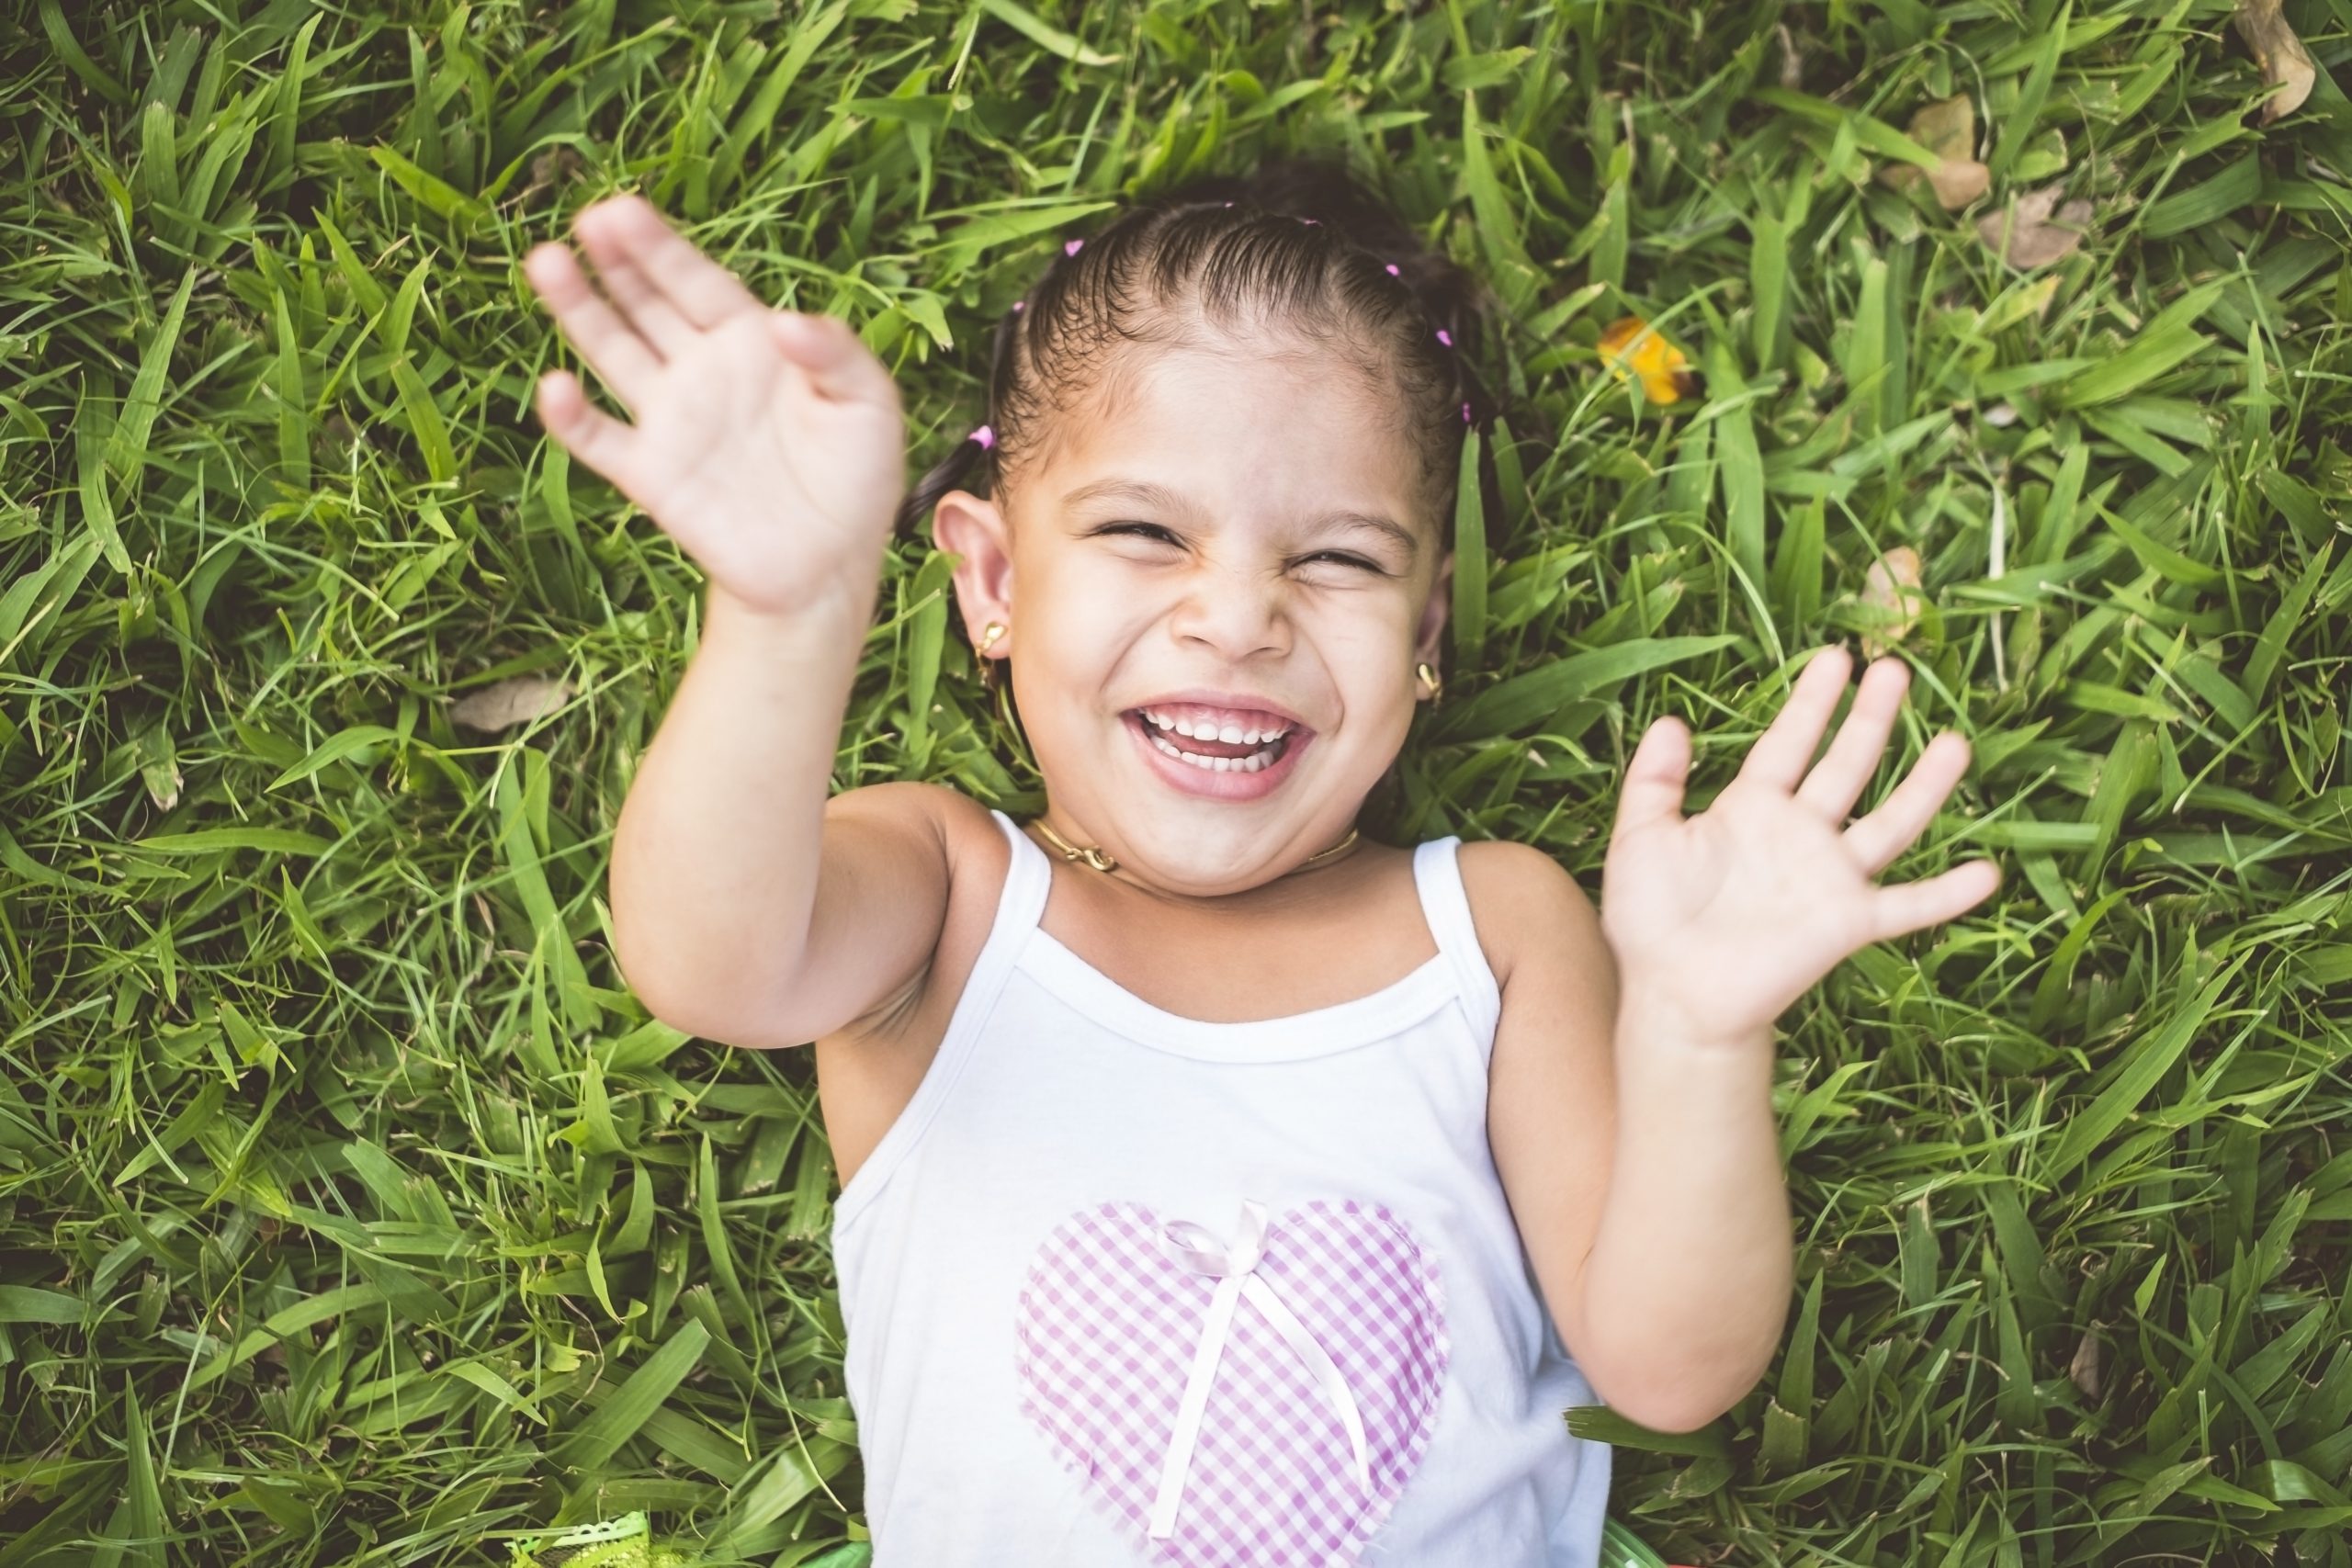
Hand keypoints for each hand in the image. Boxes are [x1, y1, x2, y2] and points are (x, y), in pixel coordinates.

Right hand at [522, 194, 906, 618]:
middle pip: (647, 303)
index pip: (697, 282)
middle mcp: (701, 370)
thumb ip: (838, 353)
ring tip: (547, 262)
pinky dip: (572, 417)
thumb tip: (786, 321)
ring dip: (579, 310)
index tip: (622, 209)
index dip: (661, 247)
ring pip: (611, 351)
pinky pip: (600, 438)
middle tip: (587, 220)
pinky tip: (556, 387)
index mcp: (751, 342)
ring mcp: (670, 420)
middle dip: (617, 262)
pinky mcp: (650, 474)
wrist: (830, 565)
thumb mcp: (870, 405)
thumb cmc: (857, 477)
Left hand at [1598, 644, 2001, 1046]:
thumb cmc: (1650, 920)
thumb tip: (1671, 720)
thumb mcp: (1641, 838)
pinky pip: (1908, 906)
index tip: (1838, 657)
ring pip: (1889, 822)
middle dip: (1870, 719)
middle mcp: (1800, 835)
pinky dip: (1947, 894)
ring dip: (1923, 785)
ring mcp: (1829, 877)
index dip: (1813, 702)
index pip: (1789, 743)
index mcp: (1752, 809)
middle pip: (1845, 765)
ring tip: (1956, 742)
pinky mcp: (1847, 923)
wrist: (1672, 994)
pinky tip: (1987, 873)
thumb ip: (1654, 781)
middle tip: (1895, 668)